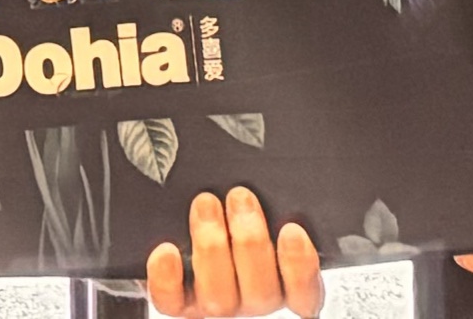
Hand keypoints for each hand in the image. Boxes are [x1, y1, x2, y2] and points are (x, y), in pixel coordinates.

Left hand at [147, 187, 322, 315]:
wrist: (200, 232)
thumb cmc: (245, 214)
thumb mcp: (273, 207)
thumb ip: (281, 204)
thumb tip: (306, 167)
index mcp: (287, 285)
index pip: (305, 294)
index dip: (300, 266)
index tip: (292, 229)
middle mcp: (254, 301)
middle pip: (260, 293)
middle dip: (249, 241)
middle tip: (240, 196)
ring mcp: (218, 305)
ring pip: (219, 298)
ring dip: (212, 248)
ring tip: (206, 203)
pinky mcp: (181, 306)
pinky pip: (173, 303)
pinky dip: (168, 279)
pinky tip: (166, 250)